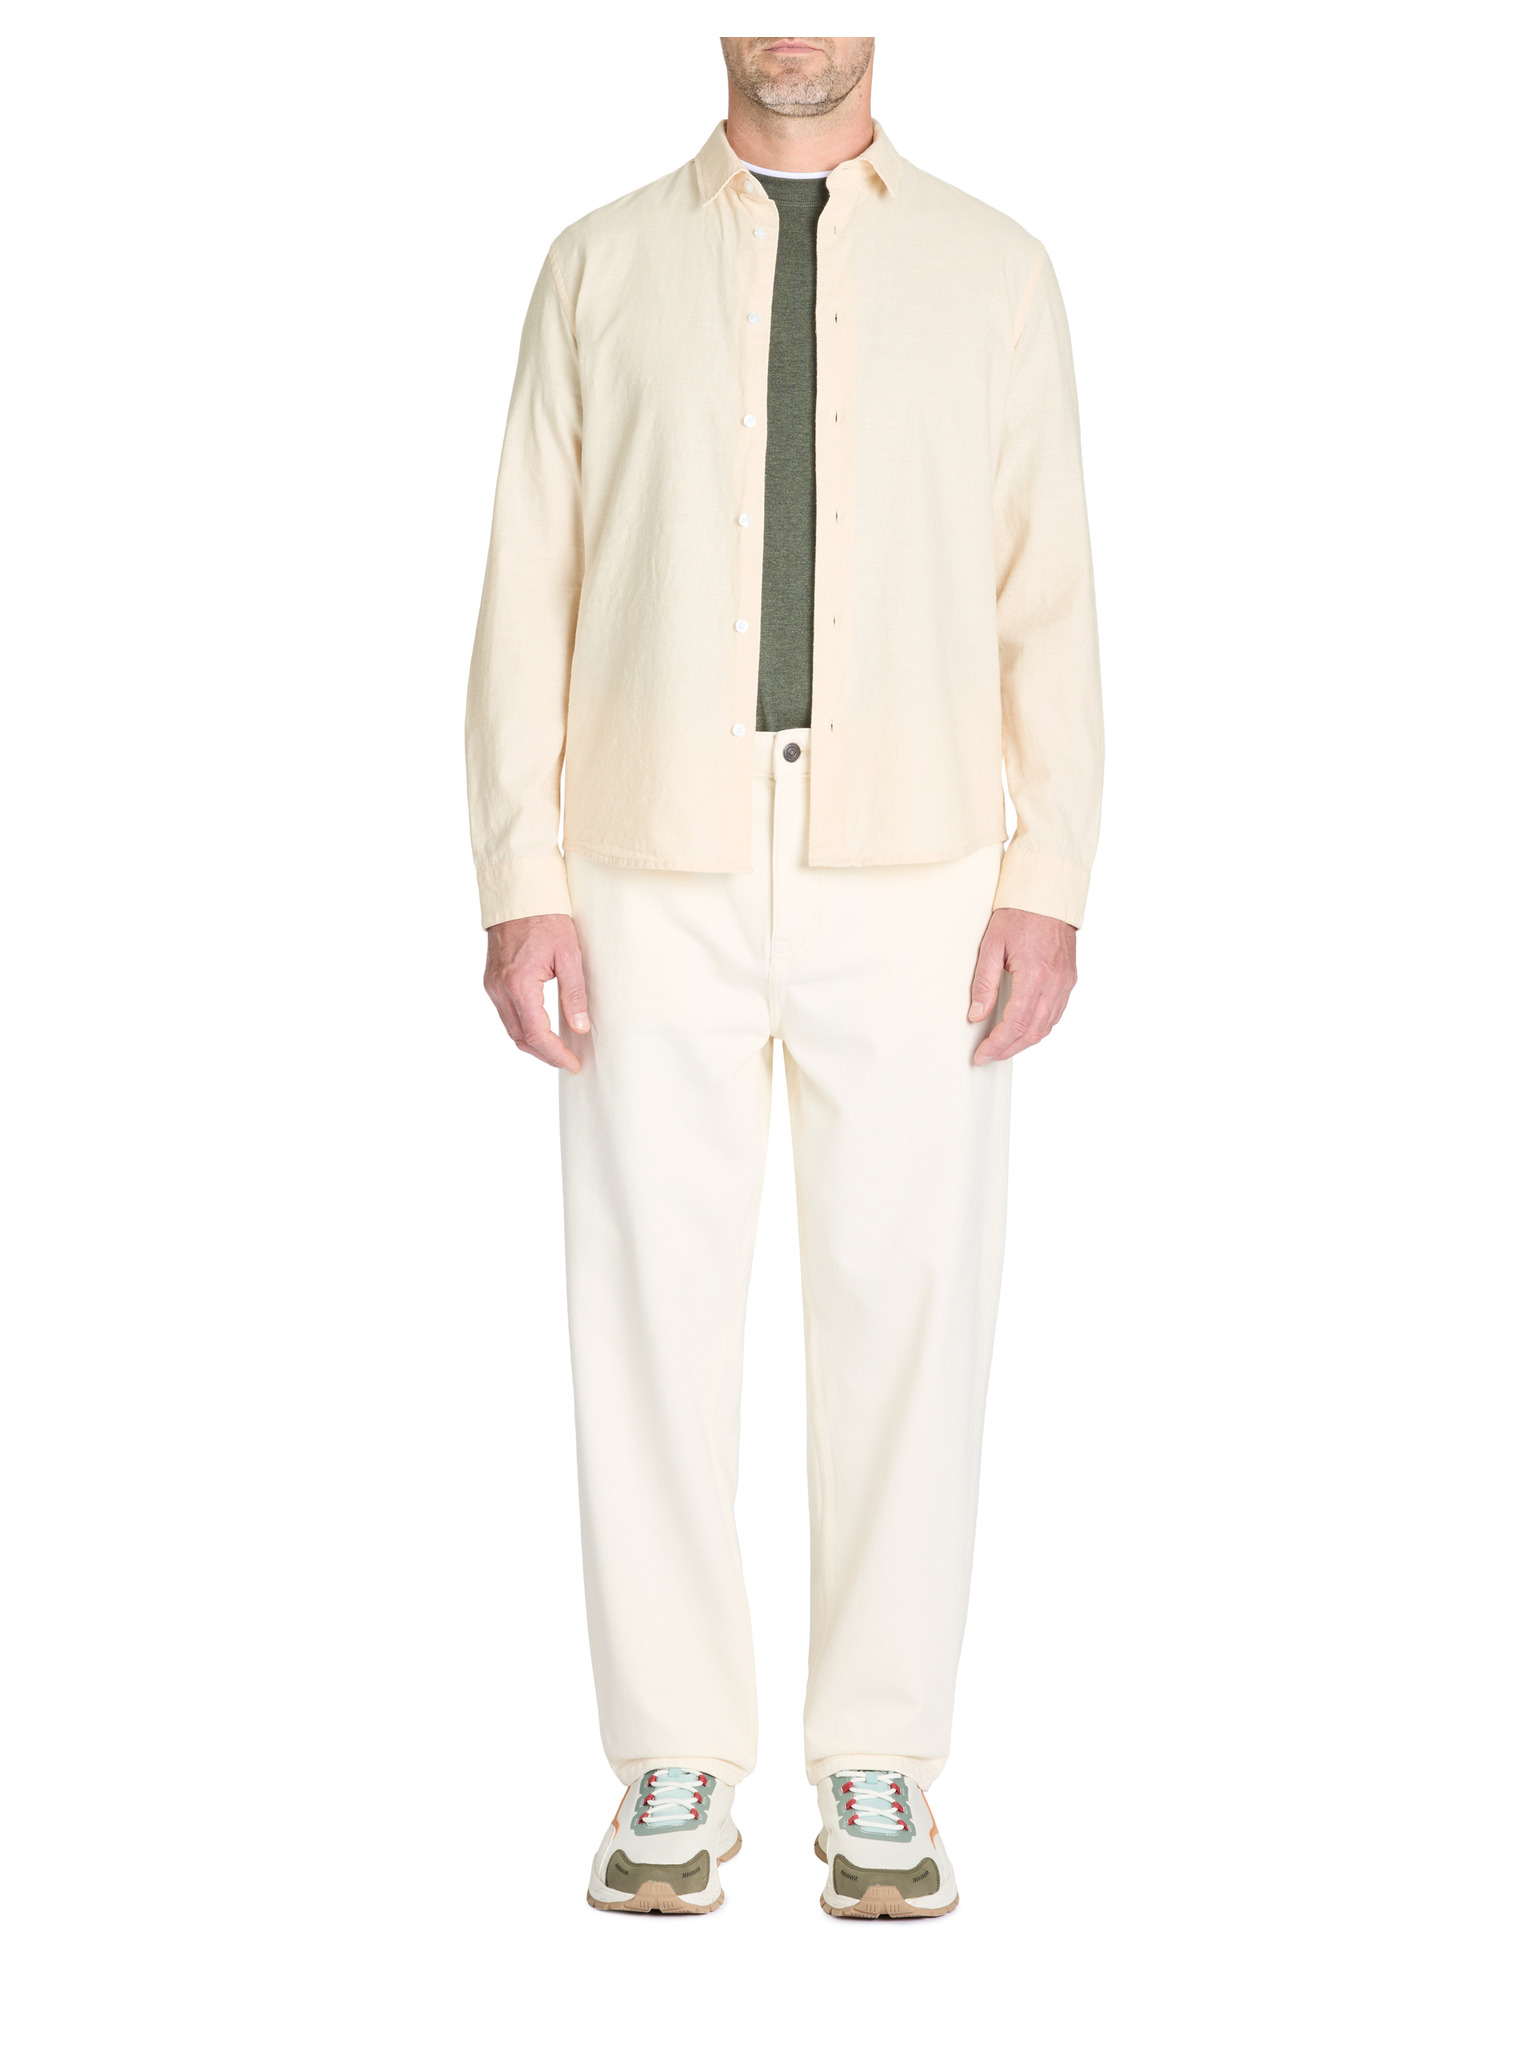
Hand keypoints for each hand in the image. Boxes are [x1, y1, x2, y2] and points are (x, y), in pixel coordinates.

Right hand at [483, 914, 588, 1073]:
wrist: (519, 897)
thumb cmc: (547, 920)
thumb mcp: (569, 955)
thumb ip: (574, 994)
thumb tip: (579, 1028)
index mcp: (519, 985)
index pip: (536, 1034)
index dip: (556, 1054)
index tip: (573, 1064)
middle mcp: (500, 989)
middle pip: (520, 1038)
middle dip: (545, 1055)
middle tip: (568, 1061)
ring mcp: (492, 986)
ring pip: (511, 1029)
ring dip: (533, 1044)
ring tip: (557, 1050)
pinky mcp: (491, 982)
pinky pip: (506, 1015)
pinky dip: (523, 1028)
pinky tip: (541, 1030)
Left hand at [969, 909, 1077, 1063]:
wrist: (1048, 894)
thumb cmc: (1020, 914)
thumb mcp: (992, 945)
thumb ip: (984, 983)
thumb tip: (977, 1014)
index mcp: (1035, 975)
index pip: (1015, 1023)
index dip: (997, 1044)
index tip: (982, 1055)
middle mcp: (1055, 983)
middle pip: (1032, 1031)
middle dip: (1009, 1049)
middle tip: (988, 1057)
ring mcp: (1066, 982)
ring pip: (1047, 1026)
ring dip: (1024, 1042)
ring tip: (1003, 1048)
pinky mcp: (1069, 979)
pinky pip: (1056, 1014)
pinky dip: (1039, 1027)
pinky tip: (1024, 1030)